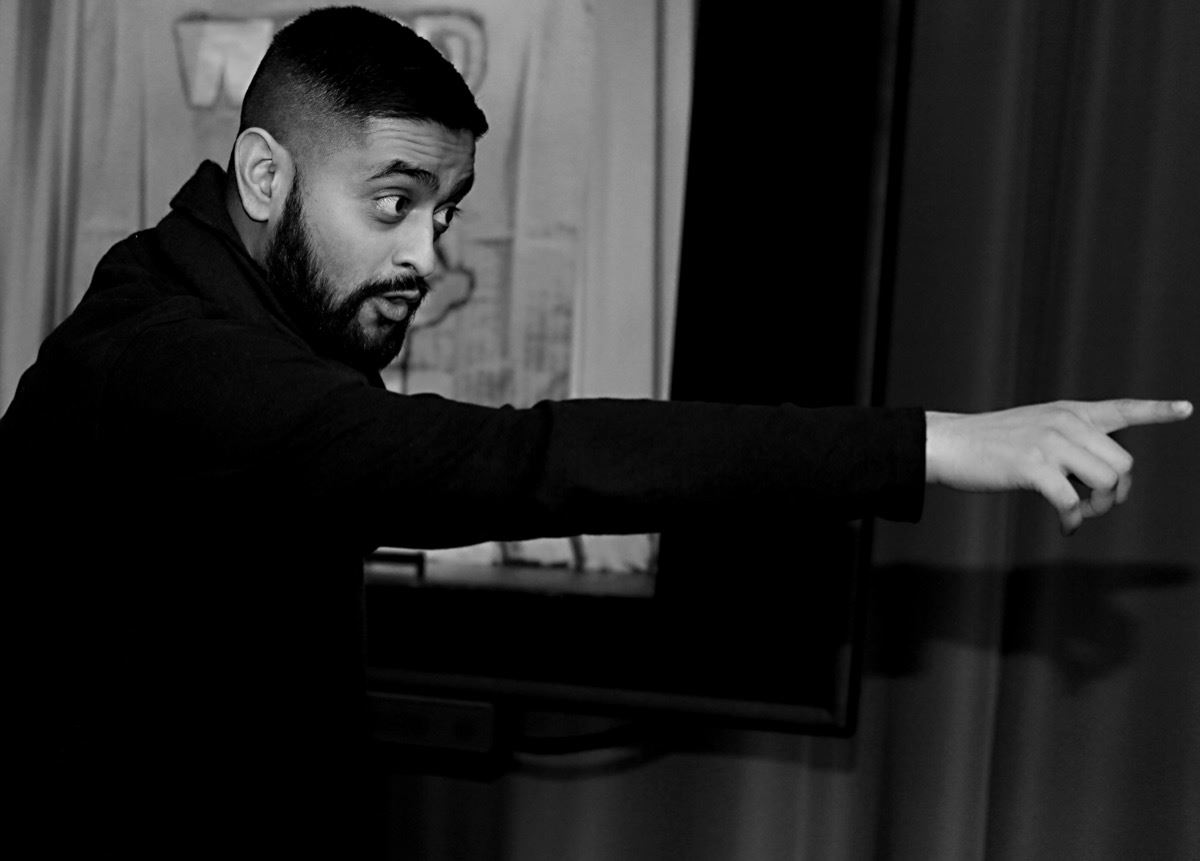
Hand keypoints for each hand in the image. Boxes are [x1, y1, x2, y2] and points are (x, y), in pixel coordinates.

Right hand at [925, 399, 1192, 533]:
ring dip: (1099, 508)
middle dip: (1118, 493)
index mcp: (1068, 411)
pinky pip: (1073, 502)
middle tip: (1095, 506)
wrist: (948, 442)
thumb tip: (1098, 476)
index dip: (1156, 410)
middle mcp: (1064, 422)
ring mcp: (1049, 443)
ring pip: (1106, 481)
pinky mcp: (1033, 467)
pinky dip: (1074, 521)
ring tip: (1080, 513)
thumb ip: (1067, 439)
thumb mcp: (1033, 428)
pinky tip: (1065, 525)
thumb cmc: (987, 443)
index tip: (1186, 409)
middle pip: (1123, 463)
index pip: (1121, 409)